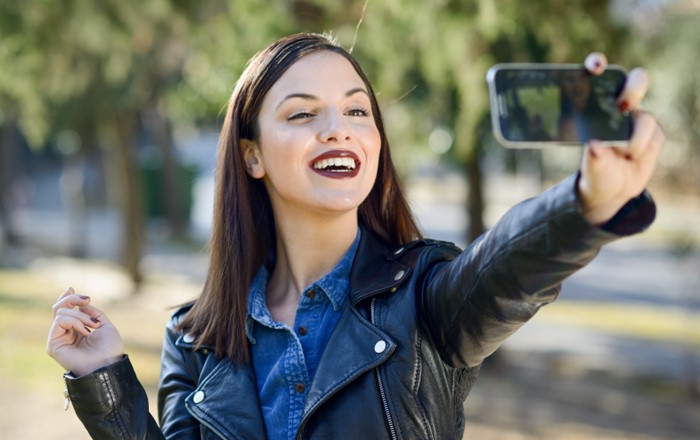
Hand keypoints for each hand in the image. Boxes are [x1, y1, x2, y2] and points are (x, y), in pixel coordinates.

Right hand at [46, 287, 124, 376]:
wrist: (108, 364)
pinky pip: (59, 322)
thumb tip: (80, 304)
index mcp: (77, 328)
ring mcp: (58, 338)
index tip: (72, 289)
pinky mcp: (53, 345)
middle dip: (72, 300)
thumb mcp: (104, 324)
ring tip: (92, 327)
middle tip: (86, 300)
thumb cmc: (109, 348)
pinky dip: (75, 322)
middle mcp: (65, 333)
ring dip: (80, 316)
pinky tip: (85, 332)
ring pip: (60, 313)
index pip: (64, 310)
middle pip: (58, 308)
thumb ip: (91, 312)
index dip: (66, 297)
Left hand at [577, 53, 663, 224]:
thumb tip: (594, 147)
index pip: (597, 74)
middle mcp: (619, 106)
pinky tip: (632, 159)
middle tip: (622, 107)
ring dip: (634, 139)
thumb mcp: (590, 170)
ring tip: (624, 155)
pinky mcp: (654, 133)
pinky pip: (654, 137)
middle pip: (636, 80)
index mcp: (594, 104)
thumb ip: (592, 160)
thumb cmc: (595, 171)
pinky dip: (643, 150)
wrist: (612, 189)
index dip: (597, 63)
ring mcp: (639, 118)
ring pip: (646, 118)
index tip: (595, 67)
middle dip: (633, 89)